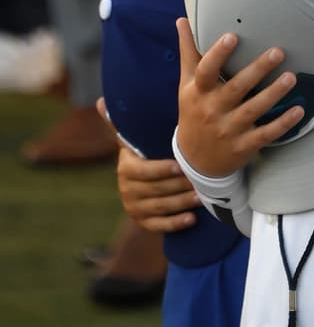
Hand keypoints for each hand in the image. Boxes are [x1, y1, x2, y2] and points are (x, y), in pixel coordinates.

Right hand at [96, 99, 200, 230]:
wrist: (142, 180)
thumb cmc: (146, 152)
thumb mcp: (134, 139)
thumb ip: (122, 122)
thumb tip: (99, 101)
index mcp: (126, 168)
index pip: (142, 171)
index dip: (161, 169)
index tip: (180, 165)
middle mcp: (127, 190)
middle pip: (155, 190)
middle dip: (178, 186)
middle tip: (200, 181)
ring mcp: (135, 207)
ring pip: (160, 207)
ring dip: (181, 203)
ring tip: (201, 197)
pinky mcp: (143, 221)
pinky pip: (158, 225)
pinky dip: (175, 223)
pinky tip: (192, 219)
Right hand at [175, 18, 302, 177]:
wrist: (195, 160)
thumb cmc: (194, 111)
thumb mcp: (187, 85)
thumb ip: (189, 52)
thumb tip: (182, 19)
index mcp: (198, 92)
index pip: (206, 71)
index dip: (218, 55)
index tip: (232, 36)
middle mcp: (213, 110)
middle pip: (236, 88)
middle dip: (257, 70)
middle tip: (278, 51)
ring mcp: (229, 130)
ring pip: (253, 110)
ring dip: (274, 94)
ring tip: (292, 77)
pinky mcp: (244, 146)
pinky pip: (265, 134)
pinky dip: (283, 124)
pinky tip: (299, 110)